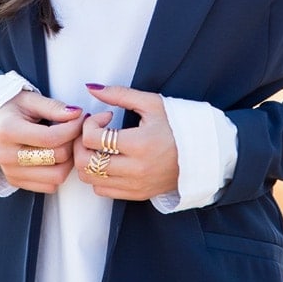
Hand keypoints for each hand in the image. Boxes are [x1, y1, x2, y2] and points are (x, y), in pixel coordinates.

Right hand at [0, 91, 84, 193]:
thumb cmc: (10, 108)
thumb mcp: (30, 100)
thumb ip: (54, 107)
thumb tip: (77, 114)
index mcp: (7, 130)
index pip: (51, 137)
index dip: (73, 129)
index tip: (80, 118)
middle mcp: (6, 155)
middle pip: (56, 158)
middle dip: (72, 143)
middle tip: (76, 130)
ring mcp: (10, 171)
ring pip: (56, 177)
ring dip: (69, 161)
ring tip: (67, 144)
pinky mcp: (15, 181)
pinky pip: (49, 187)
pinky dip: (58, 172)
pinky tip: (56, 157)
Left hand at [74, 84, 178, 200]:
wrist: (201, 153)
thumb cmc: (177, 125)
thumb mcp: (151, 103)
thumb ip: (119, 94)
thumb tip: (91, 87)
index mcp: (139, 144)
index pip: (92, 138)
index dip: (90, 123)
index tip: (104, 116)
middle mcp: (136, 169)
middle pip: (85, 162)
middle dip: (81, 142)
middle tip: (92, 131)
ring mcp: (135, 184)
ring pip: (89, 179)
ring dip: (87, 160)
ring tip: (98, 146)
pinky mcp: (137, 194)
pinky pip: (102, 190)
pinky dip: (97, 176)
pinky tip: (107, 161)